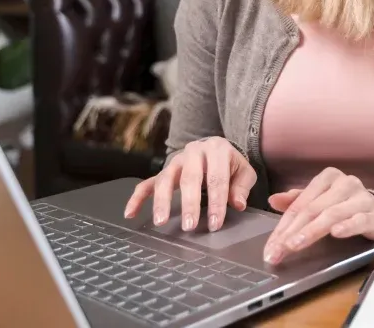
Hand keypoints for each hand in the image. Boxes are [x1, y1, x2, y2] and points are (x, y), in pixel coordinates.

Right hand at [124, 137, 255, 231]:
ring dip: (161, 201)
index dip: (216, 202)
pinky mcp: (163, 170)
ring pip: (165, 179)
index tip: (215, 223)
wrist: (215, 148)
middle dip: (189, 204)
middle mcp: (194, 152)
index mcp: (217, 150)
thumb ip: (242, 187)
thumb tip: (238, 204)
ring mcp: (176, 161)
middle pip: (189, 179)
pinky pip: (147, 183)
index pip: (216, 179)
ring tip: (160, 222)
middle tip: (189, 226)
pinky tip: (130, 213)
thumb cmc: (230, 164)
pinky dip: (137, 198)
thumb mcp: (243, 171)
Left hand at [263, 168, 373, 264]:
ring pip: (332, 214)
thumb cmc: (346, 207)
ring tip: (295, 245)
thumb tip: (273, 200)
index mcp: (328, 178)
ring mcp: (361, 197)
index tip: (271, 246)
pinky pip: (358, 220)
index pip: (300, 203)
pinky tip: (335, 234)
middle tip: (278, 250)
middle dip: (292, 232)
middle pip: (313, 209)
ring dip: (312, 231)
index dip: (283, 225)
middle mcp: (345, 183)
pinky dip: (346, 227)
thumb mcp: (320, 201)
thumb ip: (298, 201)